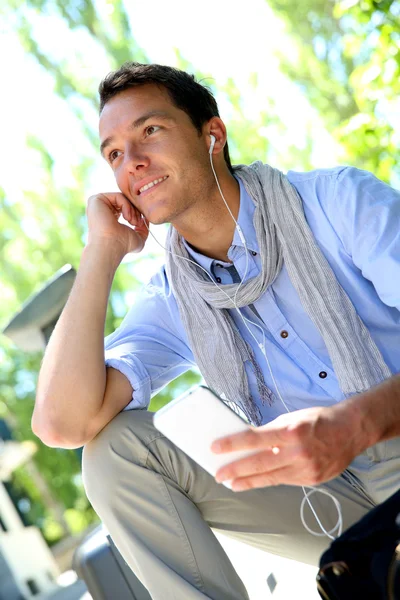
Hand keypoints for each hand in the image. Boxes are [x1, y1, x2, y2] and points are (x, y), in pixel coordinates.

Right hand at [86, 192, 148, 255]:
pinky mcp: (96, 200)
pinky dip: (127, 206)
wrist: (111, 247)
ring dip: (132, 209)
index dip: (136, 213)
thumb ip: (143, 228)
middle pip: (125, 201)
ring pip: (123, 198)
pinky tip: (127, 218)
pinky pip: (118, 196)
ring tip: (133, 222)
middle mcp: (102, 209)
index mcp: (109, 217)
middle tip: (137, 223)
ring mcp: (98, 204)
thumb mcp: (138, 237)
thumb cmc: (123, 246)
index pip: (126, 207)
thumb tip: (146, 218)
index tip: (141, 224)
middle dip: (136, 210)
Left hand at [212, 403, 365, 491]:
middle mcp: (298, 451)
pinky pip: (285, 481)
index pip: (254, 439)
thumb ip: (271, 432)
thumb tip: (249, 443)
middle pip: (259, 464)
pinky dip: (270, 480)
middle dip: (236, 470)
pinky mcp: (312, 480)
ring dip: (249, 481)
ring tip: (233, 483)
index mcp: (290, 431)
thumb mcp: (291, 418)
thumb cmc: (318, 420)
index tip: (215, 448)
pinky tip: (257, 481)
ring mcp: (306, 469)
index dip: (232, 444)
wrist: (351, 430)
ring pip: (270, 478)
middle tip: (219, 475)